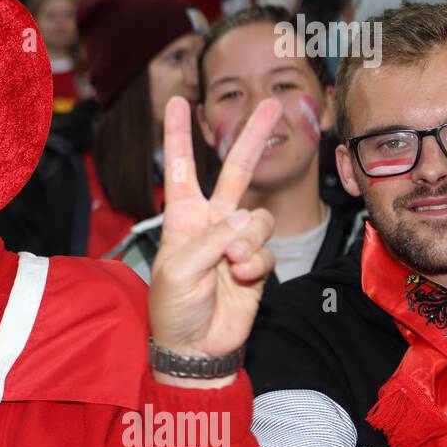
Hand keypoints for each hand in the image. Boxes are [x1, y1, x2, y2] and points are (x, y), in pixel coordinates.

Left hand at [148, 96, 282, 367]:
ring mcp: (236, 241)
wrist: (195, 345)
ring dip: (247, 241)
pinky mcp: (257, 263)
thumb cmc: (173, 307)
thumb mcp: (178, 268)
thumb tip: (244, 222)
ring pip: (258, 217)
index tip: (176, 100)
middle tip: (272, 104)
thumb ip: (210, 240)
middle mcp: (211, 222)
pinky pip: (266, 250)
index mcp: (182, 217)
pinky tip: (240, 279)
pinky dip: (254, 264)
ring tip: (230, 266)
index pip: (181, 167)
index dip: (178, 135)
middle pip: (236, 171)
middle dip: (253, 138)